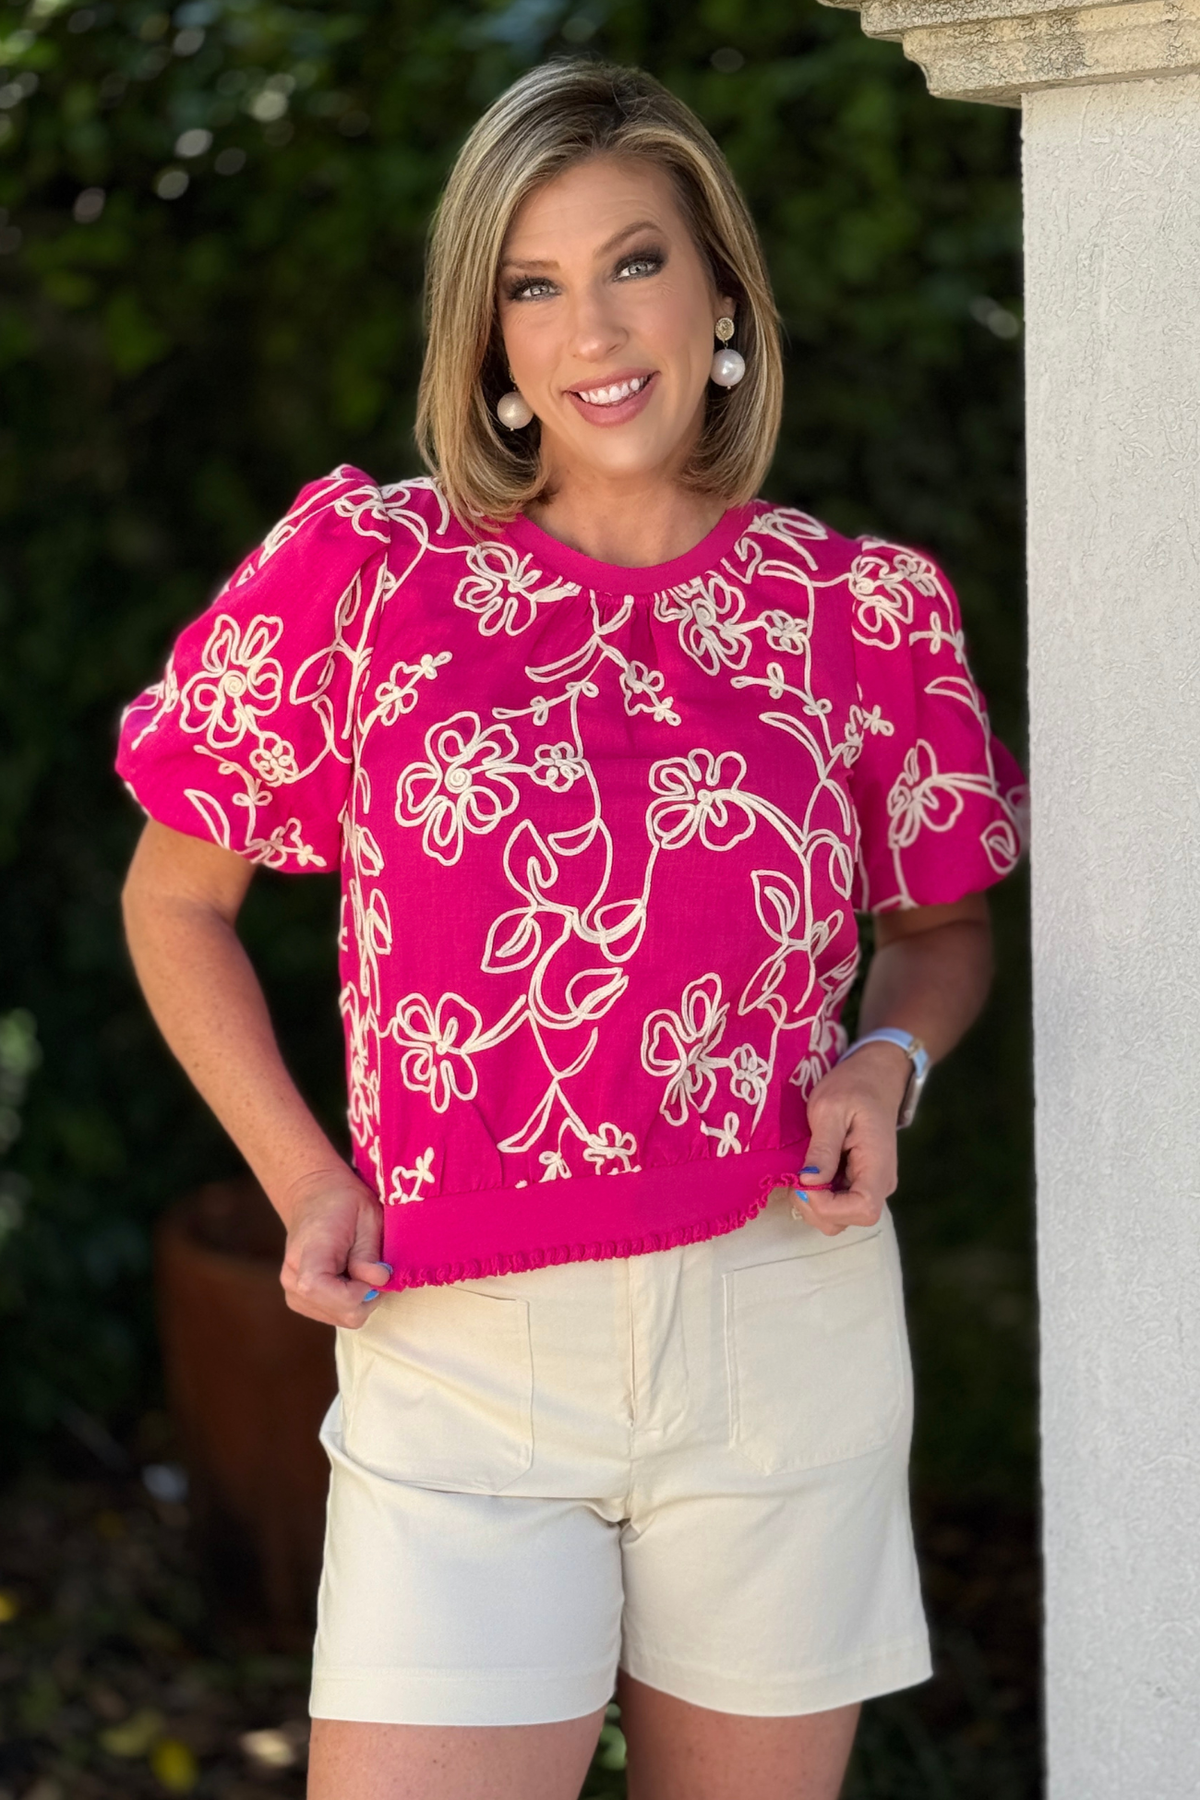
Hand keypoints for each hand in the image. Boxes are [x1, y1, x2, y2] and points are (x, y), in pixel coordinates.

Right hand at [278, 1166, 390, 1327]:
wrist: (314, 1197)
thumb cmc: (343, 1202)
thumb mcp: (367, 1216)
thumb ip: (370, 1252)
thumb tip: (379, 1280)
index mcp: (308, 1253)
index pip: (321, 1290)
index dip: (359, 1291)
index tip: (375, 1270)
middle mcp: (293, 1279)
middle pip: (343, 1314)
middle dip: (368, 1295)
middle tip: (373, 1268)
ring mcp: (293, 1293)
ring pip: (343, 1318)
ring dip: (361, 1299)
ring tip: (359, 1268)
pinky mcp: (300, 1301)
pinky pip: (336, 1315)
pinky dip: (351, 1301)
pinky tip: (349, 1277)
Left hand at [795, 1042, 909, 1236]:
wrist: (874, 1077)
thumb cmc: (853, 1087)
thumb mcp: (831, 1108)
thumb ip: (823, 1147)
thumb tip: (809, 1182)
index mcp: (878, 1165)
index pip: (863, 1209)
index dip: (828, 1206)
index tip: (804, 1180)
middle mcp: (879, 1184)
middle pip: (846, 1221)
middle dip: (812, 1207)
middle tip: (795, 1175)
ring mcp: (869, 1186)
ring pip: (837, 1218)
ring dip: (810, 1203)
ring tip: (801, 1170)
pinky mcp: (857, 1184)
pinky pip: (835, 1204)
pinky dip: (815, 1196)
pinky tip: (808, 1171)